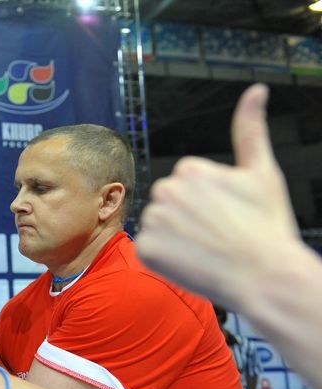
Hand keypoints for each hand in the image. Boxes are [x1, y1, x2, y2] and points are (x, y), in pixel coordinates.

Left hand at [137, 83, 298, 308]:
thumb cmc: (267, 226)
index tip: (227, 217)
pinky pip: (150, 251)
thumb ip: (250, 130)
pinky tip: (190, 263)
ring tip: (206, 249)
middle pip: (169, 205)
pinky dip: (165, 260)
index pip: (187, 186)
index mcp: (189, 169)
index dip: (209, 205)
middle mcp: (165, 189)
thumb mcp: (262, 173)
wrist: (264, 276)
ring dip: (176, 239)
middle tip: (218, 235)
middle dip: (188, 219)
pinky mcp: (145, 249)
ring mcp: (153, 220)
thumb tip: (256, 89)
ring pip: (159, 227)